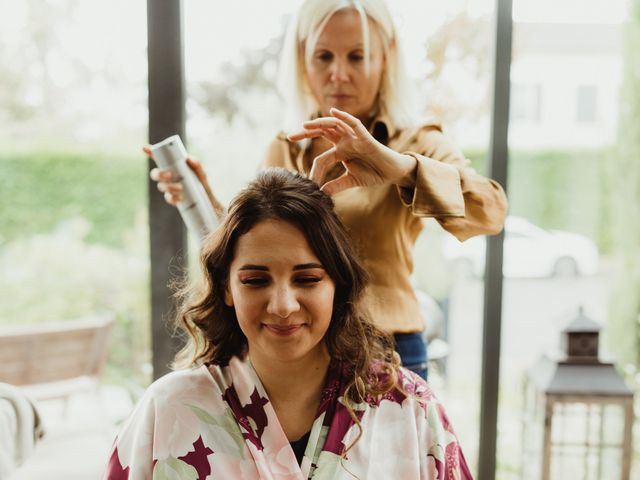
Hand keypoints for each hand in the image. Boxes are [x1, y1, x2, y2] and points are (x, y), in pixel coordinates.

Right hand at [144, 146, 207, 205]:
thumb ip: (196, 165)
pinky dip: (173, 197)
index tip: (145, 148)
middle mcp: (169, 177)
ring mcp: (169, 188)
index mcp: (173, 167)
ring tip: (180, 188)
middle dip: (159, 174)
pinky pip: (168, 198)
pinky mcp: (173, 198)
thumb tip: (188, 159)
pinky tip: (180, 197)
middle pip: (155, 174)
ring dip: (168, 186)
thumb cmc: (203, 184)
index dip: (151, 152)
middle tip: (170, 175)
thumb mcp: (201, 173)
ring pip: (161, 186)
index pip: (160, 159)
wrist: (208, 201)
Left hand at [287, 108, 416, 195]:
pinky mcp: (367, 138)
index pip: (322, 158)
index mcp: (341, 152)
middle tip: (290, 137)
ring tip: (305, 125)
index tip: (309, 183)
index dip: (315, 170)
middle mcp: (346, 142)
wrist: (393, 173)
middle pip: (322, 133)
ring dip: (320, 123)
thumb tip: (320, 194)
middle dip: (306, 133)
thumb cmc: (374, 173)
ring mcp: (355, 138)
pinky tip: (334, 112)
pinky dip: (345, 117)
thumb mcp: (351, 180)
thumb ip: (336, 185)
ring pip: (335, 125)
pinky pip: (355, 125)